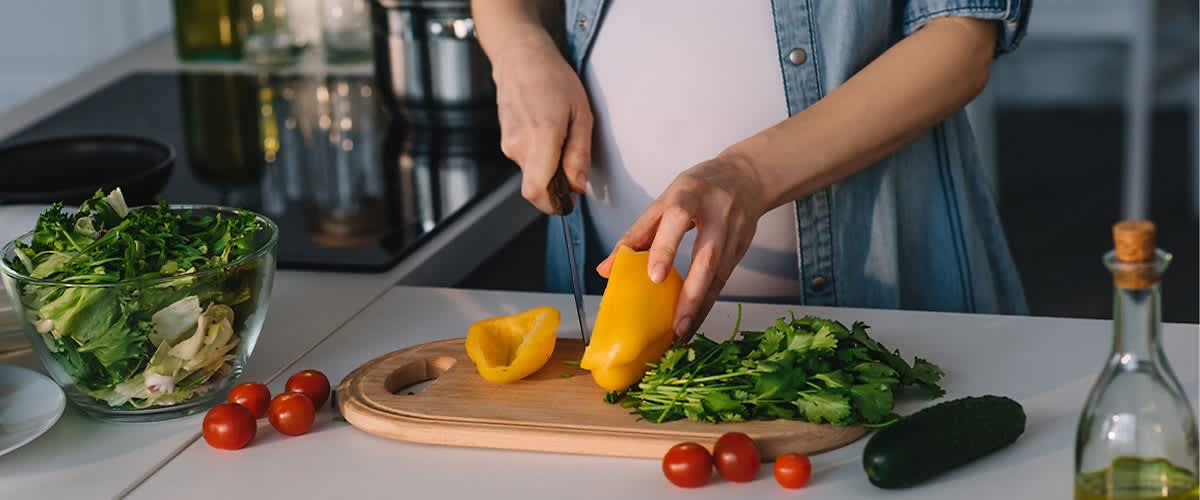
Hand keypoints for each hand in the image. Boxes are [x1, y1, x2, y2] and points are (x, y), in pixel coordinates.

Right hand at [490, 34, 592, 213]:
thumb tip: (578, 186)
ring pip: (532, 175)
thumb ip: (580, 154)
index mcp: (541, 137)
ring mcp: (508, 145)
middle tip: (573, 166)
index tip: (569, 200)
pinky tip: (548, 134)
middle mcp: (519, 146)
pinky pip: (526, 161)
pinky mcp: (505, 142)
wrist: (520, 59)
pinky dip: (540, 158)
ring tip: (561, 139)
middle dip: (557, 186)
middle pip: (537, 187)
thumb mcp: (581, 114)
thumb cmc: (554, 80)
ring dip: (549, 169)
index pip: (536, 191)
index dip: (553, 205)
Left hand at [596, 153, 767, 341]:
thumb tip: (605, 270)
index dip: (666, 248)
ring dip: (700, 306)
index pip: (678, 219)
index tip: (654, 277)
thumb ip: (636, 234)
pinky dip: (708, 302)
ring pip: (719, 274)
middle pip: (706, 256)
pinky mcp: (743, 247)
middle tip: (675, 325)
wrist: (746, 176)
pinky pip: (725, 280)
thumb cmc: (697, 189)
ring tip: (682, 332)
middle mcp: (716, 213)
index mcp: (689, 194)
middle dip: (691, 294)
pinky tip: (695, 320)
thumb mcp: (664, 201)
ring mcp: (734, 232)